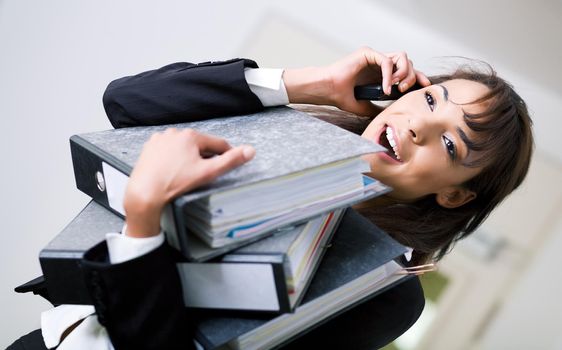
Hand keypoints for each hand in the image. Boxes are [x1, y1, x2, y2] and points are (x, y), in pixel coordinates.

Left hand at [124, 128, 254, 237]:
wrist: (145, 192)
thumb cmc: (175, 183)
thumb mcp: (208, 173)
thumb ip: (230, 161)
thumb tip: (250, 151)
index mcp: (191, 136)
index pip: (218, 143)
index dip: (226, 154)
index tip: (229, 163)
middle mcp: (174, 133)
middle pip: (200, 145)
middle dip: (205, 157)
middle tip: (205, 173)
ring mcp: (160, 139)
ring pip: (184, 147)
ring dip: (189, 156)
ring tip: (187, 173)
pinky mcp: (150, 147)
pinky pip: (169, 150)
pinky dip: (174, 157)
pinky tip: (173, 170)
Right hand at [284, 47, 430, 115]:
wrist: (327, 91)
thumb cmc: (341, 97)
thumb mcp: (365, 106)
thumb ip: (379, 107)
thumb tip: (392, 116)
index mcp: (380, 73)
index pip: (405, 70)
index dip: (417, 77)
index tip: (424, 87)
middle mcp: (379, 62)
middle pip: (407, 62)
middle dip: (412, 76)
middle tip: (405, 90)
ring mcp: (374, 56)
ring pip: (401, 57)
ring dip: (404, 73)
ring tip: (396, 88)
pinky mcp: (368, 53)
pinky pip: (387, 61)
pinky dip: (390, 74)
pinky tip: (386, 88)